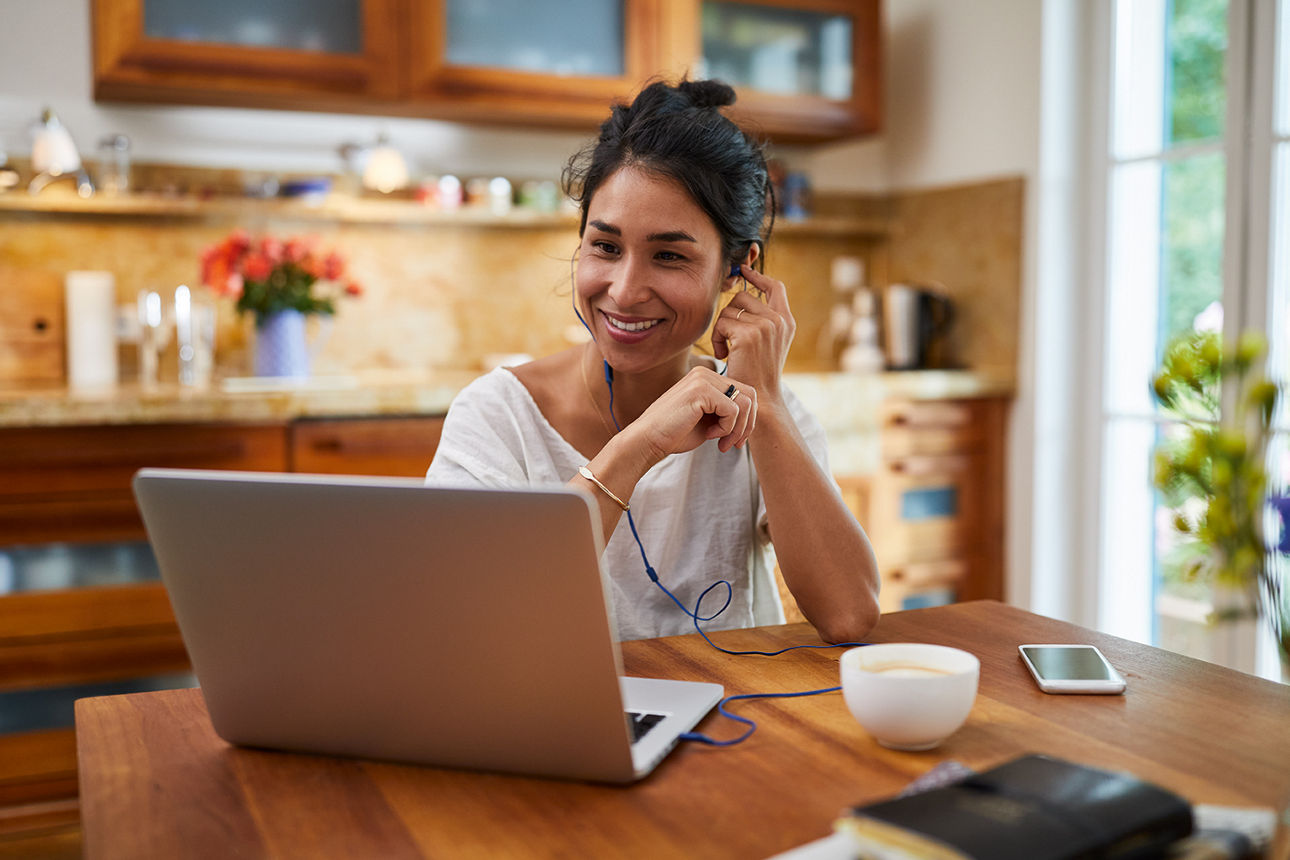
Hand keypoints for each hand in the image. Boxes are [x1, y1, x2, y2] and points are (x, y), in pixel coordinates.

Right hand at [623, 366, 755, 460]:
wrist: (647, 440)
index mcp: (706, 377)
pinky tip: (710, 436)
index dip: (747, 419)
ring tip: (721, 443)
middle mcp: (705, 373)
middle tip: (733, 444)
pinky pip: (733, 410)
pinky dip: (726, 428)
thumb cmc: (675, 434)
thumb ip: (727, 413)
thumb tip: (754, 415)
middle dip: (747, 424)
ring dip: (738, 429)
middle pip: (750, 395)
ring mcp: (703, 379)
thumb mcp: (708, 421)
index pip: (745, 392)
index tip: (734, 440)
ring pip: (745, 403)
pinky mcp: (701, 390)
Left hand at [711, 265, 794, 403]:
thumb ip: (762, 320)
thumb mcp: (767, 343)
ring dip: (721, 329)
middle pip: (743, 296)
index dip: (758, 276)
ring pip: (730, 309)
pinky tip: (724, 355)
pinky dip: (717, 339)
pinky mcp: (748, 334)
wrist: (761, 398)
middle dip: (729, 314)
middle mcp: (779, 320)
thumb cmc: (758, 373)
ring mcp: (765, 326)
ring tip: (726, 350)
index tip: (743, 270)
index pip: (775, 286)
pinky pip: (722, 323)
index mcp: (786, 320)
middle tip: (727, 338)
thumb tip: (742, 294)